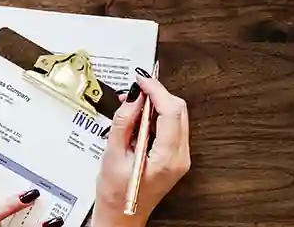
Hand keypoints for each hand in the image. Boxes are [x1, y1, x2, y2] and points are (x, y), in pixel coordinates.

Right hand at [93, 73, 190, 226]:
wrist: (121, 217)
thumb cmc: (116, 195)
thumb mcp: (113, 155)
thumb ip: (124, 123)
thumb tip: (133, 97)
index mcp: (166, 158)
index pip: (171, 112)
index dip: (157, 91)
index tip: (142, 81)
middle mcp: (179, 158)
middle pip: (179, 111)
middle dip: (158, 95)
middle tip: (136, 91)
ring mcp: (180, 158)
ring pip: (177, 117)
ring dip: (157, 105)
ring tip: (133, 105)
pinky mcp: (176, 156)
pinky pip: (172, 127)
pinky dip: (157, 117)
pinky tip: (140, 118)